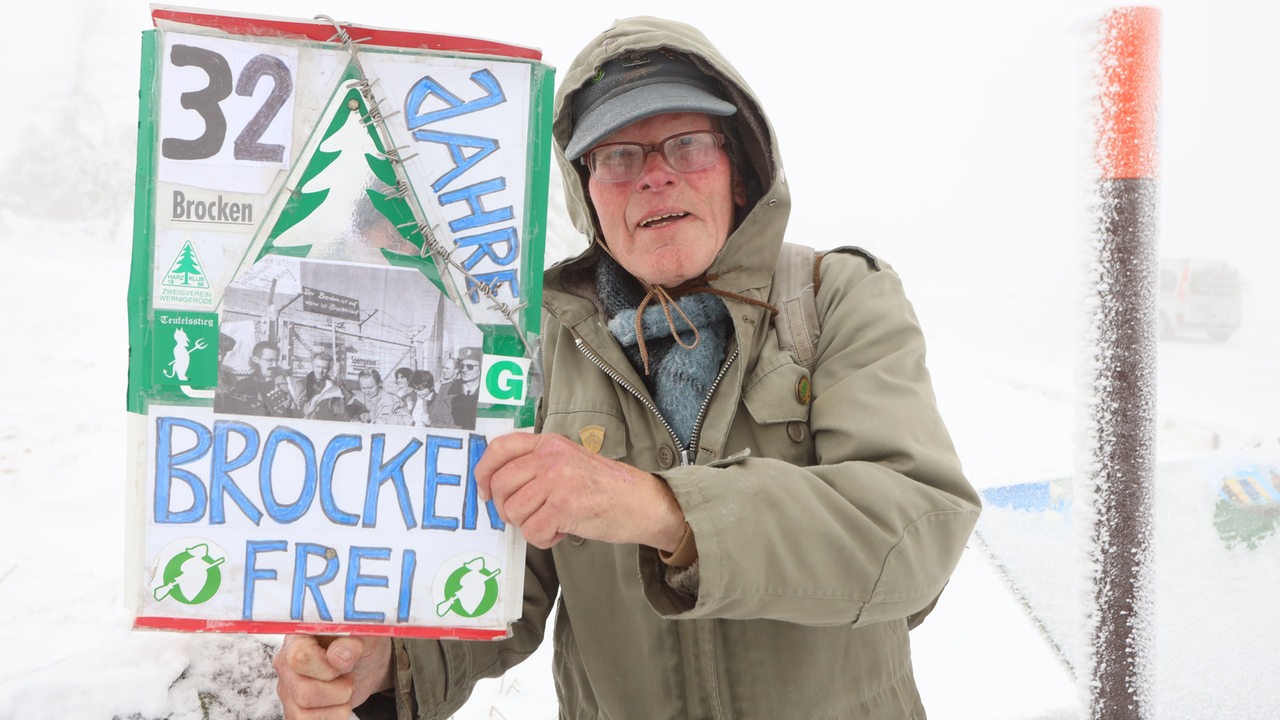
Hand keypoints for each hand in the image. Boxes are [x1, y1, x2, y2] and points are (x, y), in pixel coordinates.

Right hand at [274, 635, 391, 719]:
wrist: (366, 661)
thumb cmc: (362, 642)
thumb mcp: (363, 634)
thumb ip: (351, 640)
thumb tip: (338, 657)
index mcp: (299, 637)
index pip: (299, 659)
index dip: (327, 667)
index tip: (344, 662)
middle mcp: (287, 663)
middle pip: (304, 693)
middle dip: (338, 690)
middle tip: (348, 677)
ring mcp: (288, 689)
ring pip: (303, 714)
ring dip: (337, 706)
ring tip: (344, 689)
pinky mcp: (294, 709)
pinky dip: (332, 717)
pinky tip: (338, 703)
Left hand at [475, 432, 686, 550]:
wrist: (643, 502)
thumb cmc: (605, 488)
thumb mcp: (569, 461)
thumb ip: (538, 465)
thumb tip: (496, 485)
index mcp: (550, 443)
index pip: (500, 448)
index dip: (483, 473)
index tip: (485, 492)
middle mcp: (551, 456)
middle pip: (500, 485)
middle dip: (507, 509)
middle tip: (527, 517)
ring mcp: (558, 480)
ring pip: (514, 511)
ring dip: (529, 526)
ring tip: (552, 523)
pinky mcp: (565, 505)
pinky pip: (533, 531)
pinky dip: (544, 540)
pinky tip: (562, 532)